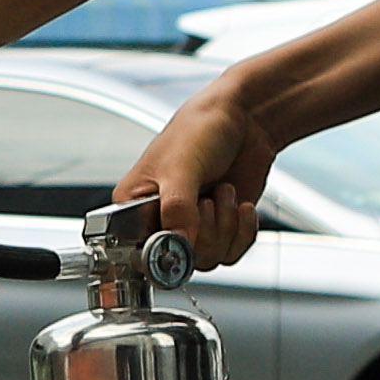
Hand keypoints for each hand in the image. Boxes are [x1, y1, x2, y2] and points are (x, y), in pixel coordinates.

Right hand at [122, 78, 281, 270]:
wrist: (244, 120)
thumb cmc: (200, 129)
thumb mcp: (181, 166)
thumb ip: (177, 207)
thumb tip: (178, 243)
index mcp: (134, 205)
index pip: (138, 249)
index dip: (165, 250)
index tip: (184, 238)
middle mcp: (161, 219)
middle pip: (180, 259)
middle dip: (205, 230)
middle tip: (207, 199)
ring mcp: (192, 225)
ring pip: (209, 258)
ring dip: (226, 226)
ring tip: (223, 192)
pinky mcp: (220, 227)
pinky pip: (232, 252)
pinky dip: (243, 231)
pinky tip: (240, 205)